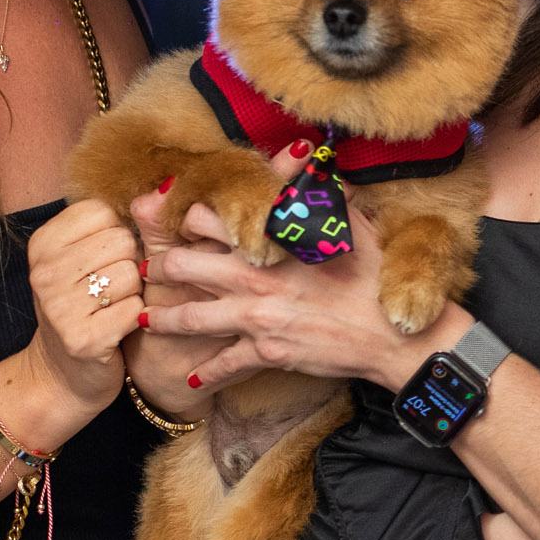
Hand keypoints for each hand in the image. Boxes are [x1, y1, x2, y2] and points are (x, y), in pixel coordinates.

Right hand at [22, 198, 141, 417]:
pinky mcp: (82, 340)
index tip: (105, 259)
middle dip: (130, 264)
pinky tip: (119, 328)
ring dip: (134, 293)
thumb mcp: (88, 258)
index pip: (103, 211)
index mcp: (42, 243)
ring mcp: (59, 307)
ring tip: (113, 307)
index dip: (119, 233)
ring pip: (132, 275)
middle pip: (121, 241)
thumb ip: (120, 222)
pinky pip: (135, 310)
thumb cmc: (85, 306)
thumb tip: (167, 187)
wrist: (63, 374)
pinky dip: (136, 319)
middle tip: (111, 288)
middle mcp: (43, 272)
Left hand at [143, 202, 434, 393]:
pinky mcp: (265, 352)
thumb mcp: (350, 224)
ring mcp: (255, 316)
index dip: (186, 216)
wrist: (392, 334)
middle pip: (182, 263)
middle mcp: (253, 275)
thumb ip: (321, 193)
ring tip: (147, 319)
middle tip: (150, 268)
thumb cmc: (375, 276)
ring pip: (190, 316)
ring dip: (163, 318)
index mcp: (269, 239)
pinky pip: (224, 364)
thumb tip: (311, 160)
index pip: (207, 217)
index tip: (177, 221)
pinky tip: (193, 378)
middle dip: (160, 265)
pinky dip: (207, 373)